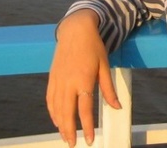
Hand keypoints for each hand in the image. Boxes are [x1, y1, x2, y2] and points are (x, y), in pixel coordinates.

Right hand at [46, 9, 120, 146]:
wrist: (75, 30)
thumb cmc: (93, 47)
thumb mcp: (104, 66)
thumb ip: (108, 89)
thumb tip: (117, 106)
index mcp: (83, 80)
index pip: (84, 110)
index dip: (87, 127)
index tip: (88, 140)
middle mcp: (68, 83)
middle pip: (67, 113)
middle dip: (69, 131)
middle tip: (73, 144)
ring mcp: (58, 80)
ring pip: (56, 108)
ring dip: (60, 125)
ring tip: (65, 136)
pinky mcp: (52, 77)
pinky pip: (50, 99)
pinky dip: (53, 112)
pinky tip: (57, 120)